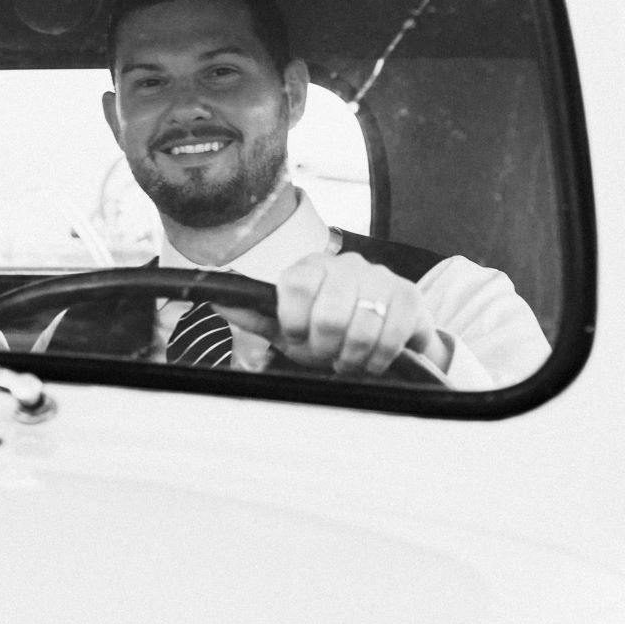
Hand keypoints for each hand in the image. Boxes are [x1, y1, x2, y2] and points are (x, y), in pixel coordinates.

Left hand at [220, 252, 449, 375]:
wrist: (384, 337)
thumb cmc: (330, 332)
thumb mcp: (288, 327)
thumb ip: (255, 314)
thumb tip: (215, 299)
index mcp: (311, 268)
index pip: (295, 285)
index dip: (295, 320)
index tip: (298, 335)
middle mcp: (345, 265)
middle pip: (329, 315)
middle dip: (326, 347)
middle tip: (329, 353)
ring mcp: (380, 277)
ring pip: (361, 328)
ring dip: (353, 357)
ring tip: (350, 358)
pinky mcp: (409, 296)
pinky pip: (391, 335)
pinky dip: (379, 358)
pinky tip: (374, 358)